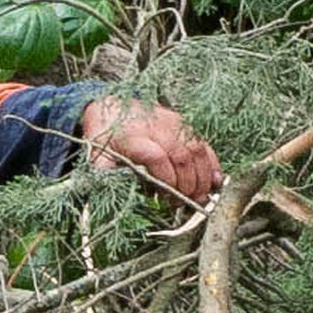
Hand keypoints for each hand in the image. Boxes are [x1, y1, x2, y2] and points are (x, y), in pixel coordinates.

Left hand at [79, 92, 224, 202]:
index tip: (166, 198)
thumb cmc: (103, 141)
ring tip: (200, 197)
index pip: (157, 157)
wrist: (109, 110)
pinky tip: (215, 181)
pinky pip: (202, 143)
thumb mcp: (96, 160)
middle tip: (187, 203)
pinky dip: (212, 163)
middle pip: (181, 155)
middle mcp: (155, 127)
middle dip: (188, 184)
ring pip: (196, 149)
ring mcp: (172, 123)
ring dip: (202, 176)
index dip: (167, 179)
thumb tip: (119, 199)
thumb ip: (106, 179)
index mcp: (132, 138)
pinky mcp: (182, 123)